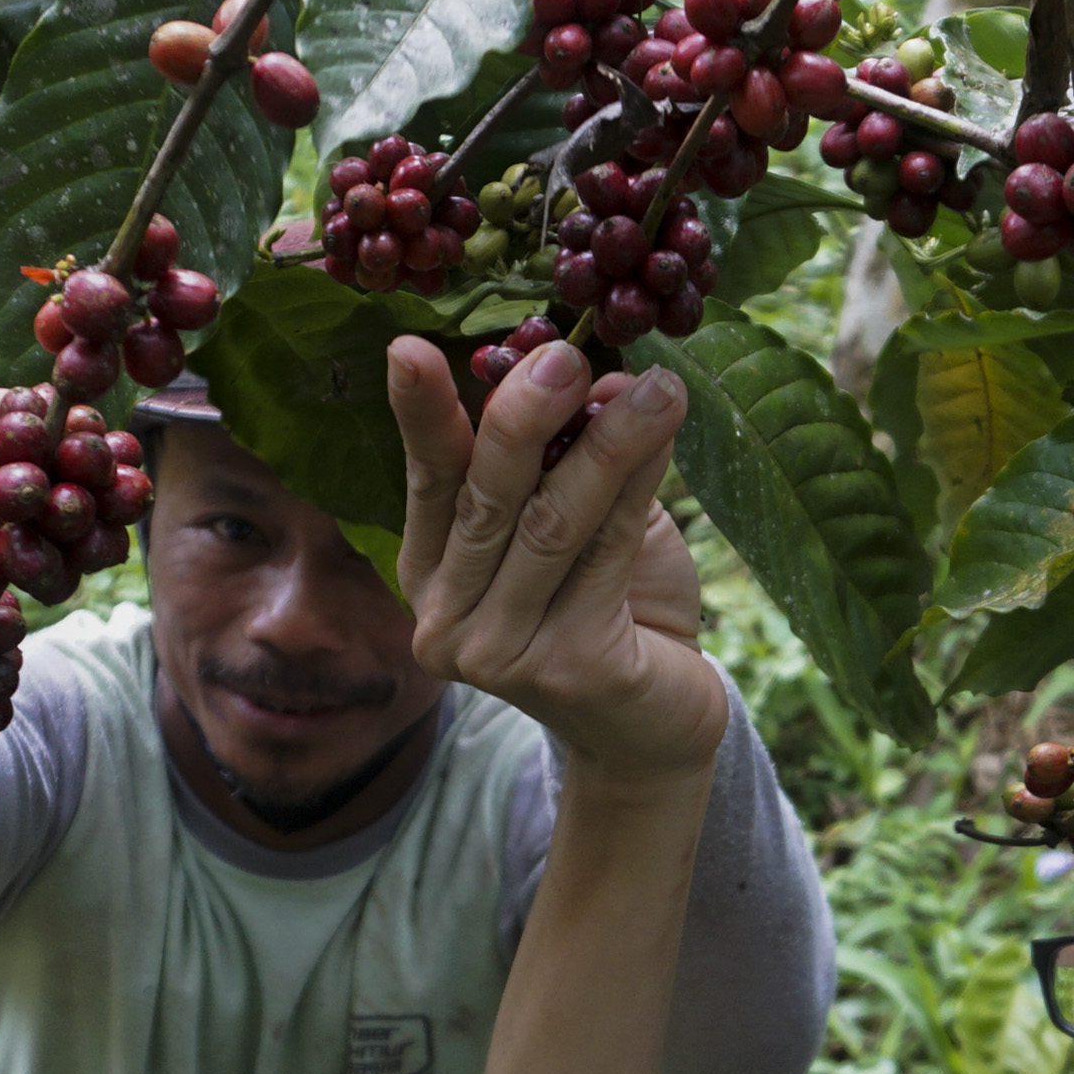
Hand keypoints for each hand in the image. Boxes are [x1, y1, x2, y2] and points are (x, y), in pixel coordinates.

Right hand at [386, 340, 725, 783]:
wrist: (658, 726)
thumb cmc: (615, 612)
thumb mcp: (584, 522)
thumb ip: (577, 459)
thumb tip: (605, 375)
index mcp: (433, 574)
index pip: (427, 482)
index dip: (420, 414)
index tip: (409, 346)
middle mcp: (448, 619)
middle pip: (483, 499)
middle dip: (522, 416)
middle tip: (566, 355)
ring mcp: (500, 653)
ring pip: (550, 523)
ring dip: (606, 442)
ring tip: (656, 385)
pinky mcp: (567, 669)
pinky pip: (606, 554)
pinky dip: (638, 483)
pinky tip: (665, 432)